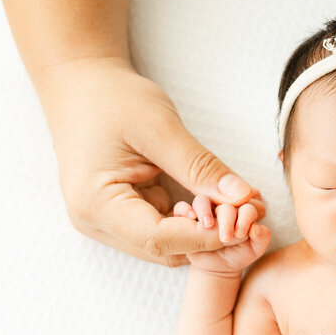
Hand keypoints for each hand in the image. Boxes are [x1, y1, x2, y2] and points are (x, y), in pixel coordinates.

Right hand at [37, 56, 260, 265]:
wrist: (81, 83)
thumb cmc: (112, 98)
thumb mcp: (160, 127)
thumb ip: (200, 166)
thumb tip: (244, 197)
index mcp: (96, 203)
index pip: (158, 239)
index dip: (207, 236)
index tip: (248, 219)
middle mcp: (96, 222)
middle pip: (165, 251)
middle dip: (212, 237)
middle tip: (253, 211)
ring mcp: (107, 222)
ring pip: (168, 246)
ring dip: (206, 230)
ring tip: (240, 202)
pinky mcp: (121, 214)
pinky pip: (164, 229)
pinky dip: (194, 219)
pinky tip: (219, 198)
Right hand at [174, 195, 270, 273]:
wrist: (218, 267)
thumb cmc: (239, 254)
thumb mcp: (255, 249)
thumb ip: (262, 237)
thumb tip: (256, 228)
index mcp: (242, 209)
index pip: (247, 203)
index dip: (246, 216)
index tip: (242, 233)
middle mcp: (224, 205)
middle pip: (224, 201)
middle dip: (227, 217)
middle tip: (226, 237)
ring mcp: (205, 210)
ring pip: (202, 200)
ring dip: (205, 210)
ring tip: (208, 225)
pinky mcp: (188, 217)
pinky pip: (182, 207)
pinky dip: (184, 210)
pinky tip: (191, 218)